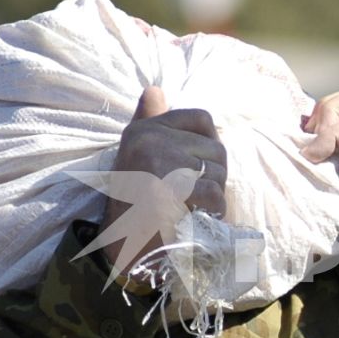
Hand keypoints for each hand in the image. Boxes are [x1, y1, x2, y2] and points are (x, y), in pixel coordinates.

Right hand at [99, 86, 227, 272]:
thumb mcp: (138, 155)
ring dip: (214, 194)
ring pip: (218, 171)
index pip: (202, 118)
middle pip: (216, 147)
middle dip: (214, 175)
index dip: (210, 144)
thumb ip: (151, 122)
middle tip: (194, 195)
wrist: (120, 248)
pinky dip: (214, 211)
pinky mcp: (169, 189)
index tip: (199, 167)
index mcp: (143, 129)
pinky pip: (214, 193)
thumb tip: (155, 89)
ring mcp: (158, 162)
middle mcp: (149, 138)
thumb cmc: (134, 204)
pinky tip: (197, 218)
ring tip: (193, 207)